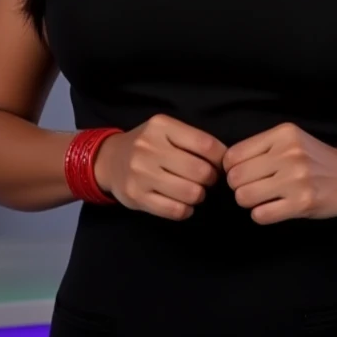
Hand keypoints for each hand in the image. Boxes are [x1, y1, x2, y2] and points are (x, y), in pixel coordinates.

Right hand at [94, 114, 225, 220]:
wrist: (109, 161)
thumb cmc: (148, 145)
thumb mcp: (166, 131)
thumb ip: (193, 140)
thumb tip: (227, 160)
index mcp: (161, 126)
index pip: (205, 144)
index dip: (221, 158)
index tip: (220, 164)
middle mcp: (148, 148)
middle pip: (200, 171)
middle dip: (210, 179)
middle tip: (206, 179)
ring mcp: (141, 174)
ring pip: (191, 193)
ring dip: (199, 195)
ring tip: (194, 190)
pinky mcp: (137, 197)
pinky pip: (175, 210)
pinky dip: (186, 210)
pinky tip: (183, 204)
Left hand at [222, 122, 336, 224]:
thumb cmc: (315, 159)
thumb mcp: (291, 140)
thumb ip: (261, 147)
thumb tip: (224, 164)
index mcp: (283, 134)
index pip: (233, 155)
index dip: (231, 168)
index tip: (243, 173)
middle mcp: (289, 153)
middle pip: (236, 177)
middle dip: (238, 186)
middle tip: (253, 188)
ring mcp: (296, 179)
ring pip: (244, 197)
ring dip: (248, 202)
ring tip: (262, 198)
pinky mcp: (302, 203)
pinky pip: (261, 215)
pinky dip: (261, 214)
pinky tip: (273, 208)